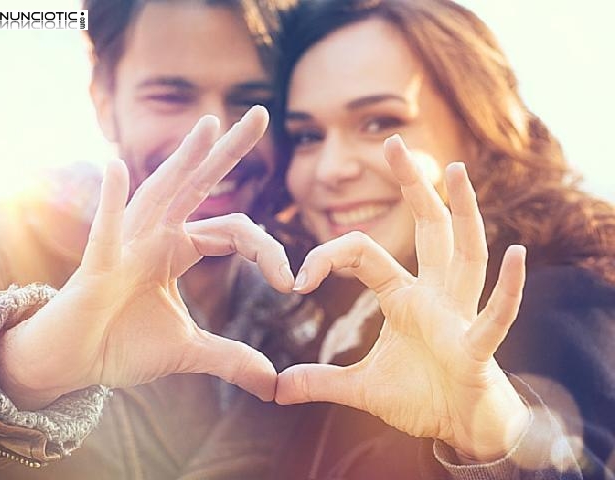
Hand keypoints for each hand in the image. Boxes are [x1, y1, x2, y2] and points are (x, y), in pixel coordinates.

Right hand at [0, 106, 292, 408]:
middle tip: (261, 114)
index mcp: (179, 248)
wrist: (75, 363)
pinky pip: (106, 228)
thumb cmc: (123, 344)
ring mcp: (127, 243)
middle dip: (230, 152)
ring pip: (160, 192)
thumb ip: (230, 358)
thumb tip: (272, 381)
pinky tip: (116, 167)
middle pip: (199, 185)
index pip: (234, 231)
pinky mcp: (99, 264)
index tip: (291, 283)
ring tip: (209, 126)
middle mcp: (156, 234)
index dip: (267, 252)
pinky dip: (111, 200)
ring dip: (183, 159)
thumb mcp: (188, 350)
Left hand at [276, 135, 529, 461]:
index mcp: (404, 297)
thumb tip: (277, 389)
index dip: (329, 256)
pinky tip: (516, 254)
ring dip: (463, 213)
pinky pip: (495, 314)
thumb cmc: (422, 397)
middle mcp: (435, 295)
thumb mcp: (362, 388)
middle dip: (413, 187)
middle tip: (395, 142)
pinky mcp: (477, 347)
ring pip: (465, 254)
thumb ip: (321, 382)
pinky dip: (508, 288)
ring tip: (455, 170)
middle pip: (428, 230)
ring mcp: (459, 316)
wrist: (462, 430)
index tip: (298, 278)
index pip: (364, 254)